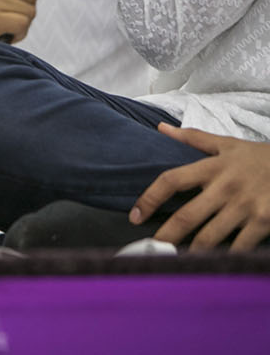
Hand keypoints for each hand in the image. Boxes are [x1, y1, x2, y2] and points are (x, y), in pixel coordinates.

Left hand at [130, 123, 269, 251]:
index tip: (136, 216)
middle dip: (166, 235)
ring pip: (210, 236)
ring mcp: (245, 207)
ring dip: (192, 251)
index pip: (171, 181)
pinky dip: (225, 257)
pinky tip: (213, 265)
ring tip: (176, 262)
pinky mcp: (264, 222)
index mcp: (212, 167)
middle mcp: (225, 188)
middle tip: (151, 249)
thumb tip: (162, 128)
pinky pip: (239, 246)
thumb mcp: (228, 144)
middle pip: (186, 216)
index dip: (149, 198)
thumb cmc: (260, 156)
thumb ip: (193, 138)